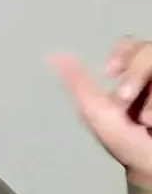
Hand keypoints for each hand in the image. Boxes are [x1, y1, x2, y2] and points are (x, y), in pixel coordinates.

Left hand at [49, 37, 151, 180]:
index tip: (109, 71)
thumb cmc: (127, 146)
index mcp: (131, 79)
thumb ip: (78, 84)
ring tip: (149, 121)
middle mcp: (151, 78)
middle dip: (136, 73)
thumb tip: (52, 55)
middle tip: (128, 101)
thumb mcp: (98, 114)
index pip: (129, 47)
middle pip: (146, 50)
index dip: (123, 53)